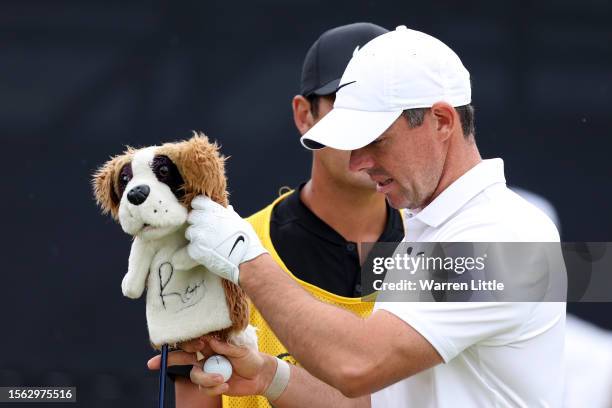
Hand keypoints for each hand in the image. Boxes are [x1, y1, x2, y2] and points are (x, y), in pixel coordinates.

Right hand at [147, 337, 276, 397]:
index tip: (192, 347)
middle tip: (153, 364)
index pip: (193, 339)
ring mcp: (206, 370)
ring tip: (223, 379)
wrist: (259, 376)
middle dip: (167, 359)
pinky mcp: (210, 383)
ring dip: (207, 378)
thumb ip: (225, 346)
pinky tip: (226, 385)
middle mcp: (205, 355)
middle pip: (181, 356)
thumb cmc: (251, 358)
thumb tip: (210, 340)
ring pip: (194, 375)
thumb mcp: (241, 350)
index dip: (186, 343)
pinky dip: (214, 388)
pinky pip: (203, 388)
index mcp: (212, 343)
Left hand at [185, 196, 266, 283]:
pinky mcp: (195, 249)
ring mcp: (199, 235)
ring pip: (190, 233)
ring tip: (209, 245)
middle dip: (198, 223)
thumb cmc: (247, 240)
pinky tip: (207, 254)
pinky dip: (197, 252)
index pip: (197, 202)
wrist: (247, 260)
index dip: (200, 208)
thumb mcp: (240, 222)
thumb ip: (230, 215)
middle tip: (208, 232)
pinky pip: (190, 248)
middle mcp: (204, 220)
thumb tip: (228, 209)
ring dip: (196, 238)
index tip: (204, 214)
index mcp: (215, 210)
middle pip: (192, 217)